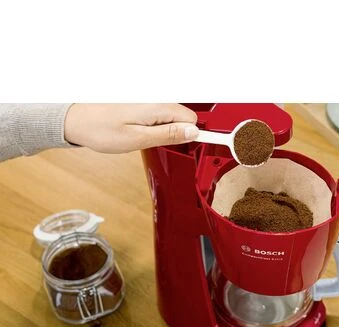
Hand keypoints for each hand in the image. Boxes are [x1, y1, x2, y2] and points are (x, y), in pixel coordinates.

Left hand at [64, 103, 198, 152]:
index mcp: (156, 107)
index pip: (191, 119)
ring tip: (146, 138)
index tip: (196, 147)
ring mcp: (148, 101)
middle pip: (183, 117)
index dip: (193, 135)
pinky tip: (141, 131)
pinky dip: (156, 125)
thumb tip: (192, 132)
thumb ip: (167, 135)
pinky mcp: (141, 104)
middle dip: (178, 133)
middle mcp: (154, 99)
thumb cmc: (100, 130)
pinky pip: (160, 115)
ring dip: (166, 130)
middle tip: (161, 145)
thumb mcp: (137, 139)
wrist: (76, 120)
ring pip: (172, 117)